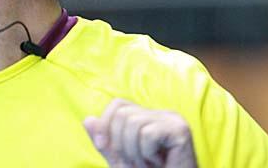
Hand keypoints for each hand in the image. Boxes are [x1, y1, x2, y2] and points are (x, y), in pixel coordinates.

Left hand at [83, 98, 197, 167]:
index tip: (104, 147)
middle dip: (120, 144)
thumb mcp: (120, 161)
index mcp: (148, 117)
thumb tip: (87, 119)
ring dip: (133, 152)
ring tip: (147, 165)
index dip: (105, 125)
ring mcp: (172, 119)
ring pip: (133, 123)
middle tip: (134, 164)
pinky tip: (160, 163)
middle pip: (122, 113)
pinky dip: (147, 154)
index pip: (117, 105)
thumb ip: (105, 143)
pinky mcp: (180, 129)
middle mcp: (161, 113)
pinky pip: (147, 134)